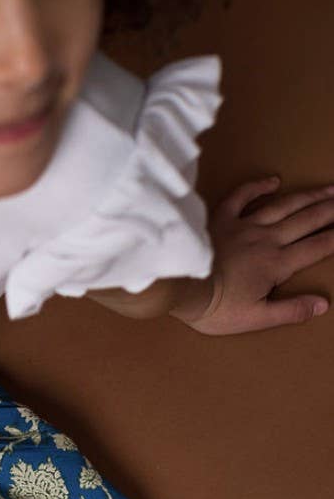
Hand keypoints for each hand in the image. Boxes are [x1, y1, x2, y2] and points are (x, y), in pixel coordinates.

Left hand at [170, 174, 333, 334]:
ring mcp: (243, 225)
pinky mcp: (221, 219)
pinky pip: (241, 196)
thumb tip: (322, 304)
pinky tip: (273, 180)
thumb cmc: (215, 308)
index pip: (317, 247)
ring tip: (329, 188)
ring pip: (283, 205)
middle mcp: (266, 239)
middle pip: (306, 220)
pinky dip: (258, 186)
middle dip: (330, 209)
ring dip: (308, 195)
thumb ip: (291, 310)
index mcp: (276, 264)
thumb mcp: (256, 318)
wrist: (179, 287)